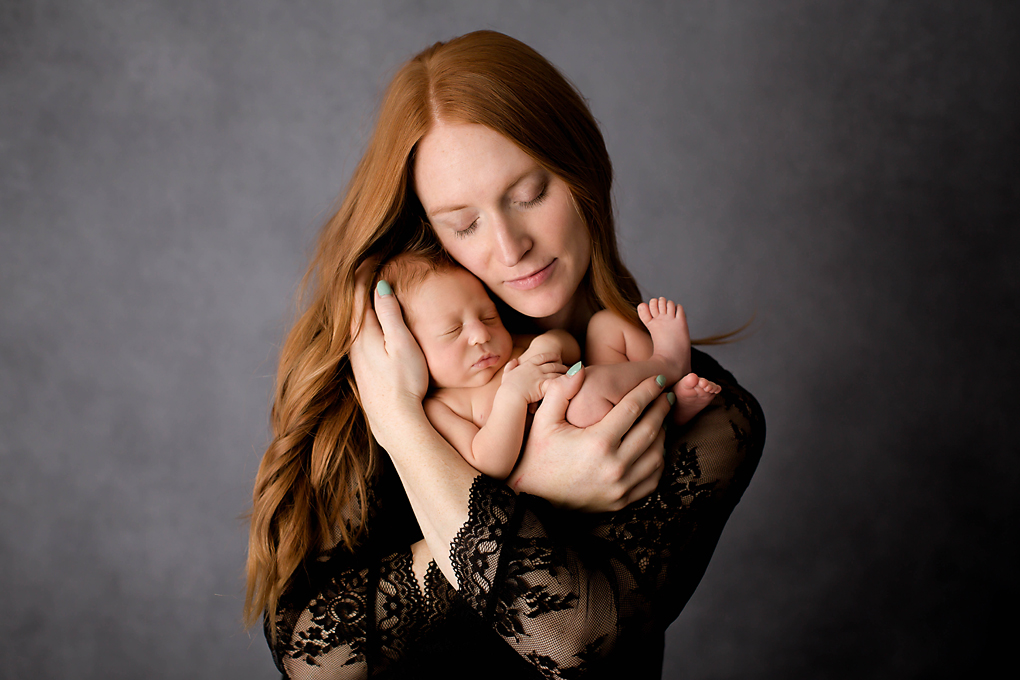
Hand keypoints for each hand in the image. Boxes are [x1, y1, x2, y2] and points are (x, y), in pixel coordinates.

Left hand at [349, 261, 429, 444]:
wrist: (396, 423)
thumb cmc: (404, 383)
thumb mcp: (402, 344)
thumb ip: (390, 315)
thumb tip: (380, 286)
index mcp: (362, 332)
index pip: (357, 292)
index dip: (364, 270)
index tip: (372, 253)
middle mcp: (352, 343)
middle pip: (351, 304)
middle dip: (358, 282)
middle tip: (366, 262)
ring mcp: (354, 357)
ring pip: (352, 320)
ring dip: (358, 301)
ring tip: (365, 284)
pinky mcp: (360, 368)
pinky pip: (356, 334)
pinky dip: (360, 319)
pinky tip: (367, 320)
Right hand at [500, 352, 566, 403]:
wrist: (511, 395)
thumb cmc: (508, 387)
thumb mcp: (507, 374)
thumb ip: (510, 366)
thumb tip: (514, 361)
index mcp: (527, 365)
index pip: (541, 357)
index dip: (550, 355)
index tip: (556, 355)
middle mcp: (535, 369)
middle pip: (551, 365)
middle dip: (560, 364)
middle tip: (566, 366)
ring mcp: (540, 377)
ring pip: (555, 372)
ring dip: (564, 373)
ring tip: (570, 374)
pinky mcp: (544, 385)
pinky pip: (556, 382)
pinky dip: (563, 381)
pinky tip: (568, 382)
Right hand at [509, 366, 670, 511]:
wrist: (530, 498)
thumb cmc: (536, 455)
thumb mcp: (543, 420)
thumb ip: (560, 391)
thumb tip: (580, 367)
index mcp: (597, 442)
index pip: (633, 408)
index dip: (648, 390)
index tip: (658, 378)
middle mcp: (614, 466)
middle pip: (651, 430)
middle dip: (662, 408)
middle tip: (666, 394)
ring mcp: (620, 487)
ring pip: (657, 455)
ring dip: (662, 434)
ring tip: (660, 419)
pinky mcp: (622, 502)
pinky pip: (652, 479)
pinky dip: (657, 460)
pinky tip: (653, 447)